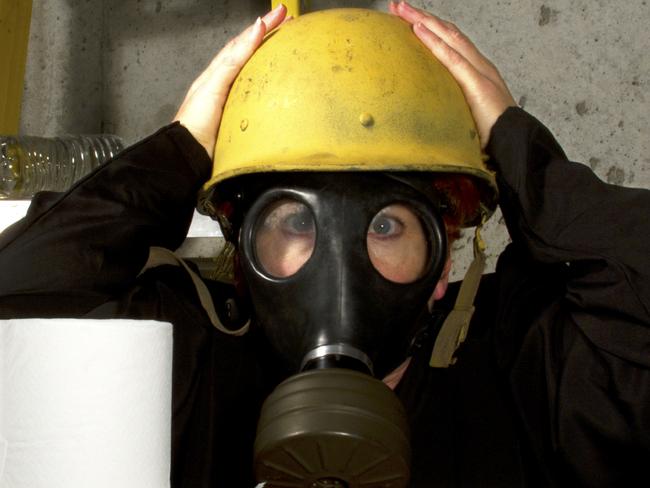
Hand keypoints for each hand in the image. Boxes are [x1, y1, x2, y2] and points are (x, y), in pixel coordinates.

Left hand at [174, 4, 287, 157]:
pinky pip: (259, 95)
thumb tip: (256, 30)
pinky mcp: (241, 118)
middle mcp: (227, 83)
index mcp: (219, 71)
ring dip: (271, 57)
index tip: (281, 14)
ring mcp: (234, 100)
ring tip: (288, 45)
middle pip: (250, 53)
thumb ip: (234, 59)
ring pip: (255, 72)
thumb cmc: (195, 121)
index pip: (243, 42)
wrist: (189, 154)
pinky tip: (281, 86)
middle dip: (269, 35)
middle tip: (290, 22)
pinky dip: (270, 84)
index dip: (262, 26)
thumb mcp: (214, 84)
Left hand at [389, 1, 515, 147]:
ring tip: (403, 9)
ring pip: (449, 38)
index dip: (430, 28)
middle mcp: (479, 65)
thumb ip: (453, 104)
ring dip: (424, 21)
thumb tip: (432, 109)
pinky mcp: (477, 84)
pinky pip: (452, 59)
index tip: (408, 19)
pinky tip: (419, 30)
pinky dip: (434, 42)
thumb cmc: (494, 132)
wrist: (515, 142)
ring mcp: (480, 72)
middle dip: (422, 17)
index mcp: (477, 71)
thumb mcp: (467, 113)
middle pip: (447, 33)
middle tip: (398, 5)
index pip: (450, 42)